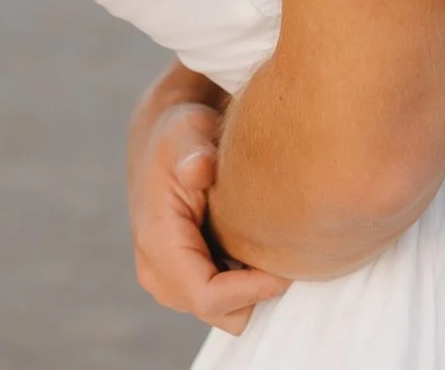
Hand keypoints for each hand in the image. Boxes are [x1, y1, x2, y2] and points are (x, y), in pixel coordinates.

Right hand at [128, 99, 289, 334]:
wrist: (166, 133)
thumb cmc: (182, 131)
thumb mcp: (188, 129)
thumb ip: (194, 150)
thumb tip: (198, 168)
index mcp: (157, 243)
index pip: (208, 296)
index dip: (252, 290)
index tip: (287, 268)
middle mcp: (156, 272)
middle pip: (222, 314)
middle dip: (256, 292)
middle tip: (283, 251)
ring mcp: (168, 280)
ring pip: (226, 313)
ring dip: (250, 288)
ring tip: (267, 243)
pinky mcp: (182, 278)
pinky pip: (224, 301)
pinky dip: (244, 282)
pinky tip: (253, 244)